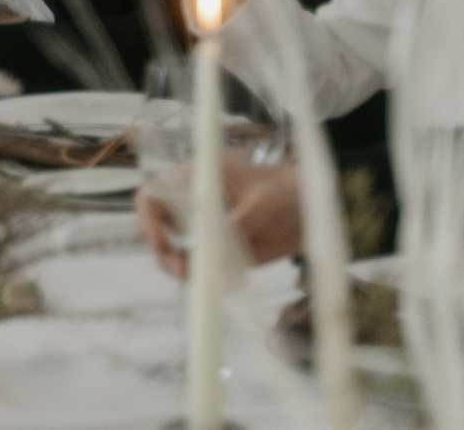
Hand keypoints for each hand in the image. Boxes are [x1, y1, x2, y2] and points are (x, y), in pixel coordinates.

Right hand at [136, 156, 303, 278]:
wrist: (314, 213)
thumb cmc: (288, 193)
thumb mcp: (262, 205)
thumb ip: (235, 224)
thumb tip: (211, 247)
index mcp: (196, 180)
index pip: (154, 194)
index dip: (149, 218)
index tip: (161, 242)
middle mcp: (193, 205)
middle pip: (158, 227)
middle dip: (162, 250)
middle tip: (180, 268)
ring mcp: (205, 230)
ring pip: (176, 252)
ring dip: (183, 268)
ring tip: (206, 280)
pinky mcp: (219, 252)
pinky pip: (201, 269)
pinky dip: (205, 279)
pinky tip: (222, 283)